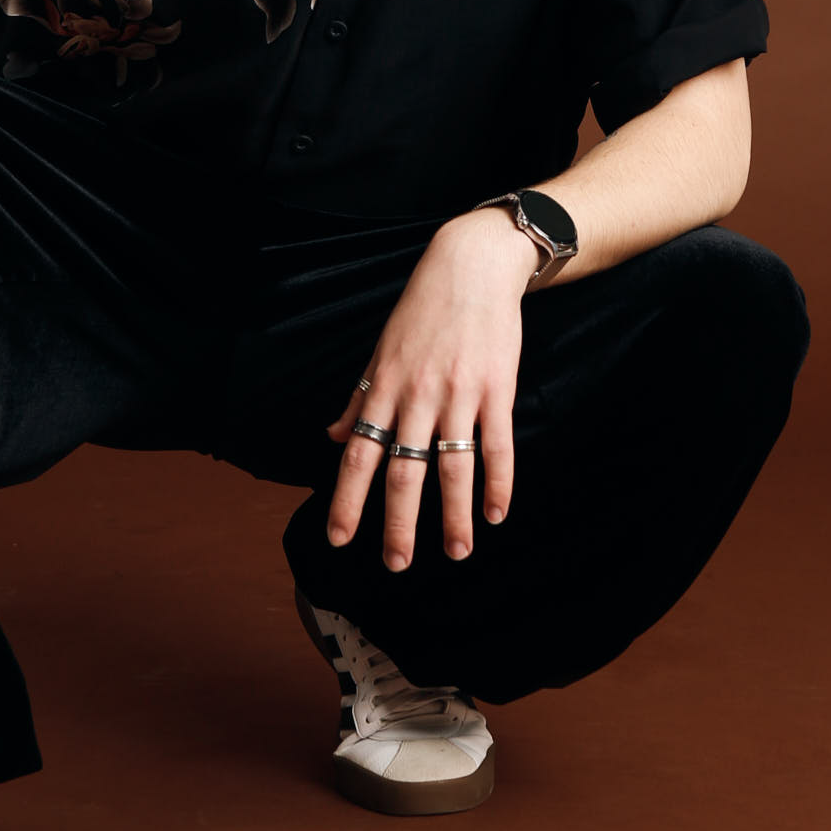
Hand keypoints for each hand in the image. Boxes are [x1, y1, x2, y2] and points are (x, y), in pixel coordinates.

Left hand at [324, 210, 537, 568]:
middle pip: (404, 471)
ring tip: (455, 553)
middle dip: (398, 523)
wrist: (471, 267)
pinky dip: (498, 485)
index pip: (359, 454)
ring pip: (453, 468)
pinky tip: (495, 515)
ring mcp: (459, 395)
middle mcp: (417, 397)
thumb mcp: (381, 350)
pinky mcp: (497, 390)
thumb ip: (360, 399)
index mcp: (384, 388)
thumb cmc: (422, 310)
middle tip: (395, 564)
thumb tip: (332, 436)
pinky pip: (497, 447)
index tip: (338, 537)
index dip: (347, 498)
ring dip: (454, 516)